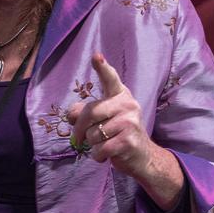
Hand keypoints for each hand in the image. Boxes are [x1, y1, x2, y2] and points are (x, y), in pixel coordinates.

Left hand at [68, 53, 154, 177]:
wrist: (141, 156)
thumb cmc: (116, 132)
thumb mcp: (100, 119)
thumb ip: (83, 112)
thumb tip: (71, 115)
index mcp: (120, 94)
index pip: (110, 79)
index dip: (102, 68)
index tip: (96, 56)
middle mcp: (128, 105)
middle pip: (90, 112)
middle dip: (79, 128)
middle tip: (78, 138)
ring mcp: (130, 123)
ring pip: (93, 134)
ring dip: (92, 144)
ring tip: (105, 143)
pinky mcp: (129, 141)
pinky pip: (100, 149)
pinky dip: (98, 155)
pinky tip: (107, 154)